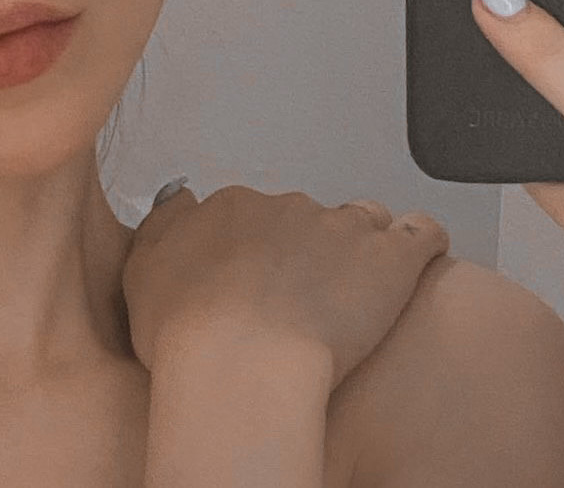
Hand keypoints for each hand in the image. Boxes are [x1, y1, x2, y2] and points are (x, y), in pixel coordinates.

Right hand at [121, 182, 448, 387]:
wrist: (242, 362)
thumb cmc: (189, 334)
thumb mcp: (141, 272)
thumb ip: (162, 227)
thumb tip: (179, 200)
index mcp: (229, 209)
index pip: (250, 214)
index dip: (255, 249)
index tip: (256, 278)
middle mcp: (284, 207)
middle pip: (304, 217)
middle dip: (306, 249)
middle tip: (300, 297)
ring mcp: (339, 228)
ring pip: (360, 219)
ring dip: (361, 243)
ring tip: (360, 282)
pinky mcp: (389, 257)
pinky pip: (420, 232)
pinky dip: (422, 239)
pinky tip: (421, 252)